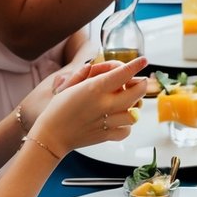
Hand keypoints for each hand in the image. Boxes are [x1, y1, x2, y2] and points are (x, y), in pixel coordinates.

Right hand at [30, 57, 148, 157]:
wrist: (52, 136)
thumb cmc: (58, 109)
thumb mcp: (69, 86)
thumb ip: (84, 74)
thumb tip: (91, 65)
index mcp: (95, 88)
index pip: (123, 73)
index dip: (136, 65)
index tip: (144, 60)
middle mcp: (105, 104)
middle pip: (138, 91)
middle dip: (140, 84)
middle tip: (133, 82)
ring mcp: (109, 121)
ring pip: (135, 112)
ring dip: (133, 106)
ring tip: (124, 103)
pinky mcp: (108, 135)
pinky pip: (127, 129)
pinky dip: (125, 124)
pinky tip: (116, 119)